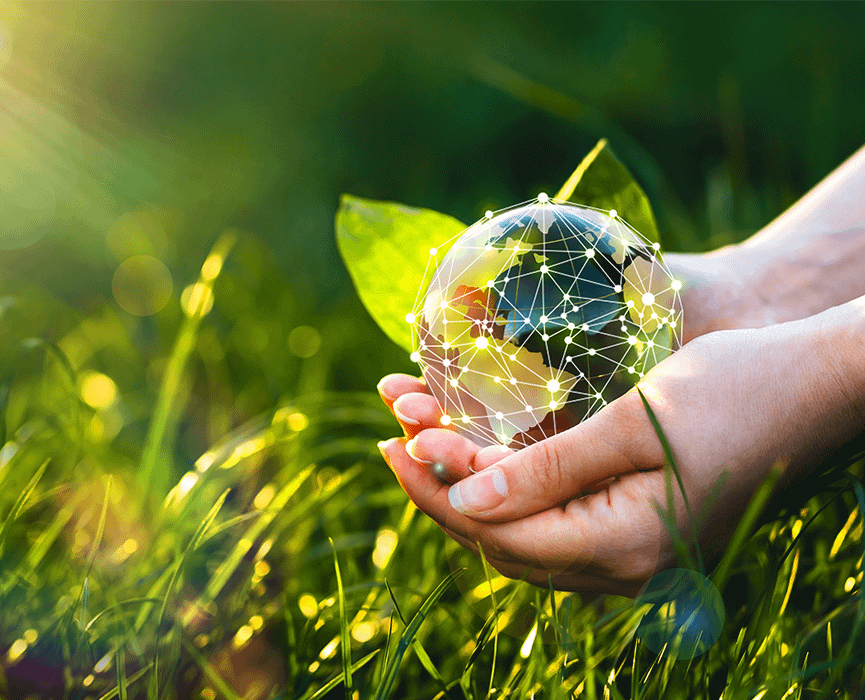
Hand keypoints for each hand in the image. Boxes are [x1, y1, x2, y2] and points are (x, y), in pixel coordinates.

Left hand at [377, 303, 864, 596]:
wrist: (819, 388)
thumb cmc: (737, 389)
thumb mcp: (632, 423)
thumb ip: (546, 470)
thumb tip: (464, 501)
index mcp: (623, 544)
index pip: (496, 532)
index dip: (434, 490)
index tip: (392, 442)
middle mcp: (627, 566)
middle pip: (504, 543)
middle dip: (443, 493)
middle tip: (398, 439)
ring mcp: (637, 555)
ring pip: (527, 538)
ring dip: (473, 494)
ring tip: (429, 444)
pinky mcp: (642, 531)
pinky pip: (557, 527)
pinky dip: (514, 495)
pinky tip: (489, 461)